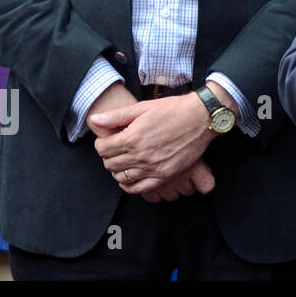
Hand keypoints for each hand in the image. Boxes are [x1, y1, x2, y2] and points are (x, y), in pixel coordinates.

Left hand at [90, 93, 215, 194]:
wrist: (201, 118)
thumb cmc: (173, 110)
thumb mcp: (143, 107)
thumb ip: (116, 116)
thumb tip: (94, 120)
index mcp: (132, 138)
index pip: (102, 149)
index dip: (102, 143)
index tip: (109, 139)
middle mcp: (140, 155)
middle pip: (110, 164)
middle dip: (109, 155)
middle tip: (117, 148)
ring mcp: (152, 168)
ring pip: (121, 177)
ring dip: (118, 170)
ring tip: (126, 160)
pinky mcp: (164, 175)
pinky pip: (138, 189)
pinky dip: (130, 185)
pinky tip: (132, 176)